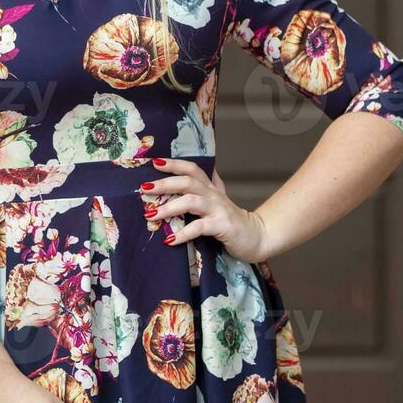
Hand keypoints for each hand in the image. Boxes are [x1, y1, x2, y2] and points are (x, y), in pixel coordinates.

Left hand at [140, 157, 272, 262]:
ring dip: (169, 208)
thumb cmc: (233, 219)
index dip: (174, 164)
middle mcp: (213, 195)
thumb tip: (200, 168)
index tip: (154, 162)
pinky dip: (183, 233)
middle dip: (164, 183)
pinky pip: (199, 227)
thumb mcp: (220, 199)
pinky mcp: (222, 226)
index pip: (192, 169)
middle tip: (144, 189)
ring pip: (191, 202)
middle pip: (187, 182)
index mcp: (210, 188)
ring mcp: (218, 210)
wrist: (257, 237)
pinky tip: (170, 239)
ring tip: (151, 215)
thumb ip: (210, 184)